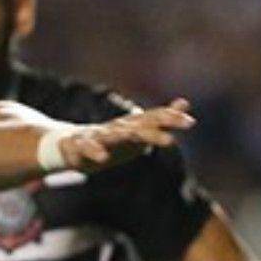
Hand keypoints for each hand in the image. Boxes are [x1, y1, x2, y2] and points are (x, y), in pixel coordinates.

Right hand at [62, 98, 194, 173]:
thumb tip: (185, 103)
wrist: (70, 146)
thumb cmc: (111, 140)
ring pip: (111, 136)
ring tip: (138, 140)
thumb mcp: (138, 130)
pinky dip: (94, 151)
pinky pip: (86, 148)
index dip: (170, 119)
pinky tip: (103, 158)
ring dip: (124, 137)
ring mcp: (96, 136)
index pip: (153, 118)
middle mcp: (116, 128)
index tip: (190, 123)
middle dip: (153, 133)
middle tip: (171, 141)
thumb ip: (161, 119)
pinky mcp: (78, 146)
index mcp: (131, 126)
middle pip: (137, 128)